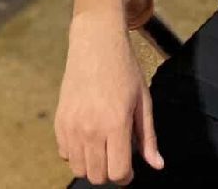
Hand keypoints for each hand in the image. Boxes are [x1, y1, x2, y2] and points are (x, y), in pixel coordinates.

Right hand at [55, 15, 163, 183]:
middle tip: (117, 154)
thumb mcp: (143, 100)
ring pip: (79, 169)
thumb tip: (157, 165)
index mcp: (115, 124)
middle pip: (98, 176)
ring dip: (92, 164)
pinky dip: (76, 152)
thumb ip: (148, 136)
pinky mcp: (59, 120)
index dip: (126, 175)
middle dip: (110, 171)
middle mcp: (91, 128)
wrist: (96, 43)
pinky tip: (87, 135)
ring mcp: (72, 125)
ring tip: (102, 146)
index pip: (118, 173)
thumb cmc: (124, 69)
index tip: (130, 168)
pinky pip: (64, 154)